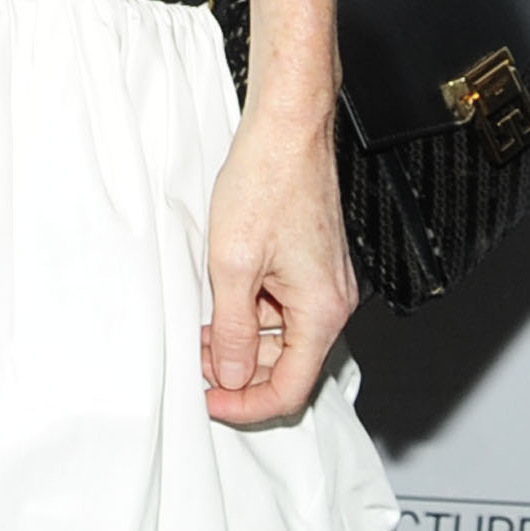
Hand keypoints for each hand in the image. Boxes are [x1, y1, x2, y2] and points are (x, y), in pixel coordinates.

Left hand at [202, 105, 357, 425]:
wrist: (288, 126)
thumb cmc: (268, 179)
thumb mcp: (232, 264)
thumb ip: (231, 329)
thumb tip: (231, 375)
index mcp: (321, 310)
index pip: (291, 388)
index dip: (247, 404)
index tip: (212, 400)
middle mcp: (332, 300)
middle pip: (288, 364)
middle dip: (240, 367)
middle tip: (197, 355)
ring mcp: (324, 279)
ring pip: (283, 334)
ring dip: (243, 337)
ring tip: (203, 321)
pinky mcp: (312, 260)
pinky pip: (283, 304)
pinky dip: (252, 309)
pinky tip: (223, 292)